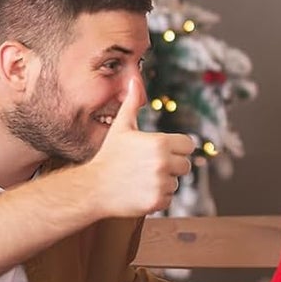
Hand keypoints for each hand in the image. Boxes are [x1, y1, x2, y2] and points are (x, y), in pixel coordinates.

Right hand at [85, 74, 194, 217]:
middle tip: (148, 167)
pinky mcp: (157, 201)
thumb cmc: (108, 156)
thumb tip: (134, 79)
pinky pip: (169, 198)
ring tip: (141, 179)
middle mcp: (163, 163)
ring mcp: (160, 183)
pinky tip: (140, 191)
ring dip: (163, 182)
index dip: (176, 148)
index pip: (188, 145)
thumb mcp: (121, 127)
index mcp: (160, 142)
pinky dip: (158, 197)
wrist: (92, 187)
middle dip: (171, 166)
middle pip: (185, 165)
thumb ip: (133, 103)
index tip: (161, 151)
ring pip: (176, 182)